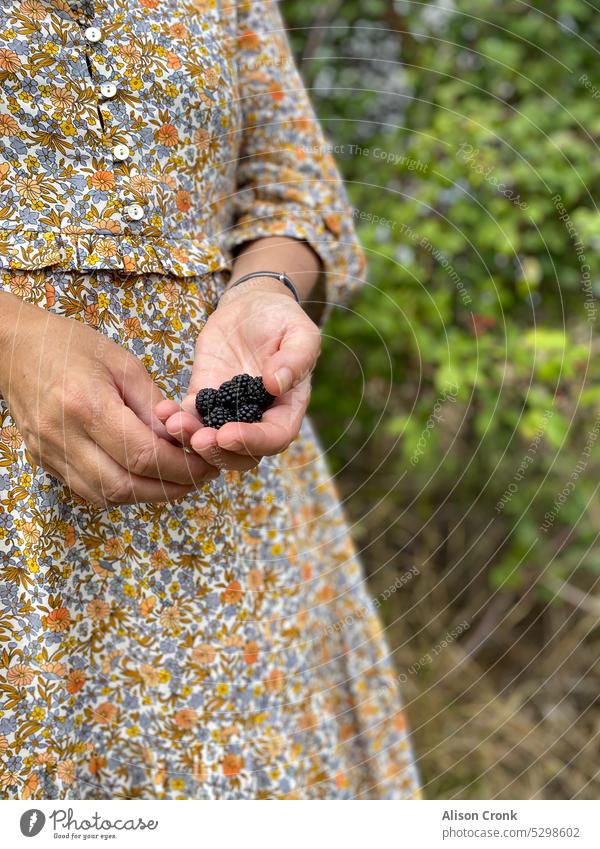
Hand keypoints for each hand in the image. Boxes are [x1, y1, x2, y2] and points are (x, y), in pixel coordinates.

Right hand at [0, 292, 217, 505]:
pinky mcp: (43, 461)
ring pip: (105, 495)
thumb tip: (181, 440)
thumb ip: (153, 406)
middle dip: (169, 488)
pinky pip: (88, 489)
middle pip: (124, 486)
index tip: (205, 464)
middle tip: (197, 478)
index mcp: (86, 405)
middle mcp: (63, 436)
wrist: (14, 347)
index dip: (181, 467)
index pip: (142, 455)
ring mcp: (49, 453)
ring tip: (175, 480)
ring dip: (146, 494)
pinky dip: (121, 489)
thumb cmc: (71, 346)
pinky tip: (142, 476)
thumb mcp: (123, 364)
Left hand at [154, 279, 320, 470]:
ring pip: (210, 443)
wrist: (251, 307)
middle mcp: (258, 418)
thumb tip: (276, 384)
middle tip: (198, 439)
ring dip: (190, 440)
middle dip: (218, 452)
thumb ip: (296, 358)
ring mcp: (228, 412)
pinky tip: (163, 410)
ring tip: (175, 424)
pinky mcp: (203, 398)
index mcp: (287, 409)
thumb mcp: (300, 332)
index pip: (275, 438)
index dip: (253, 442)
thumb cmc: (282, 320)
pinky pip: (188, 417)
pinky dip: (174, 419)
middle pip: (240, 454)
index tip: (228, 434)